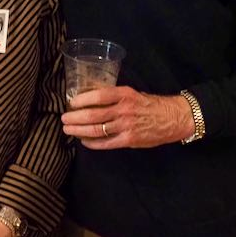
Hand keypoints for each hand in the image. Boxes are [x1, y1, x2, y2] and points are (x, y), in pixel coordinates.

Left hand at [62, 86, 194, 148]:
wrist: (171, 118)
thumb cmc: (148, 104)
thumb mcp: (131, 93)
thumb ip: (114, 96)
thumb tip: (90, 98)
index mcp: (124, 94)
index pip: (98, 95)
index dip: (82, 100)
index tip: (71, 103)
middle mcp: (124, 109)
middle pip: (93, 114)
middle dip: (75, 118)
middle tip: (64, 119)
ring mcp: (126, 126)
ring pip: (96, 129)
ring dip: (79, 130)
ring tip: (68, 130)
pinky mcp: (129, 140)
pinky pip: (106, 143)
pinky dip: (92, 143)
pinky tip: (84, 141)